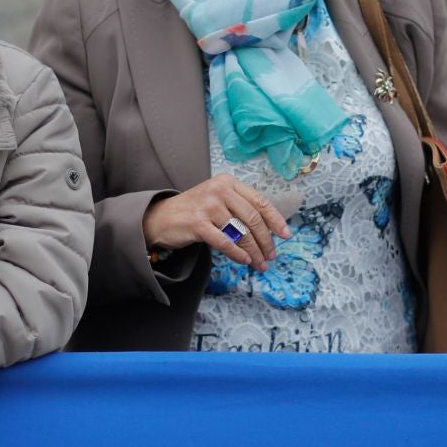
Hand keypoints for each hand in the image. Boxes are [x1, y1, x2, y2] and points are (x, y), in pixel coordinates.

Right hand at [141, 175, 290, 270]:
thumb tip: (268, 230)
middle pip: (253, 218)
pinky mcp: (198, 223)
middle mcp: (219, 190)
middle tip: (271, 256)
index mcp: (228, 182)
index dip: (275, 220)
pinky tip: (245, 261)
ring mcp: (208, 205)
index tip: (285, 235)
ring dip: (254, 251)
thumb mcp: (218, 200)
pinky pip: (225, 242)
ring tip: (260, 263)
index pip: (260, 201)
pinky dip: (238, 253)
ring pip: (241, 232)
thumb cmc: (194, 211)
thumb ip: (239, 208)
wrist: (160, 217)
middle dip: (266, 241)